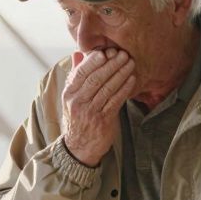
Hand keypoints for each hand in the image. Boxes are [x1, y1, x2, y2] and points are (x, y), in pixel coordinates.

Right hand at [61, 48, 136, 165]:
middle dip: (111, 64)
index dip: (94, 61)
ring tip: (130, 63)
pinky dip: (124, 88)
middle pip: (96, 78)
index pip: (80, 73)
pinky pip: (116, 101)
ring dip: (121, 73)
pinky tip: (132, 79)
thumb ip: (76, 75)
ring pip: (107, 88)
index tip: (105, 52)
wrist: (79, 147)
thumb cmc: (77, 118)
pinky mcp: (103, 120)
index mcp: (69, 93)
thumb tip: (78, 54)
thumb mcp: (71, 97)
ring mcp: (90, 112)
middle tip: (123, 54)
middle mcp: (78, 102)